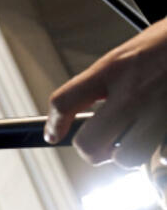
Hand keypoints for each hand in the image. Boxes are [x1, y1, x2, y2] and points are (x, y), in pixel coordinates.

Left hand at [44, 18, 166, 169]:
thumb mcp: (131, 51)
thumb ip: (107, 80)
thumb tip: (83, 109)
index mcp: (115, 68)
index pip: (65, 101)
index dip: (53, 123)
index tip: (53, 134)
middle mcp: (133, 92)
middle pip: (89, 144)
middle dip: (92, 150)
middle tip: (101, 144)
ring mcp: (159, 111)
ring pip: (127, 158)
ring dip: (128, 154)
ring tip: (137, 139)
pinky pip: (163, 155)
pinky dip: (161, 151)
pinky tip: (161, 136)